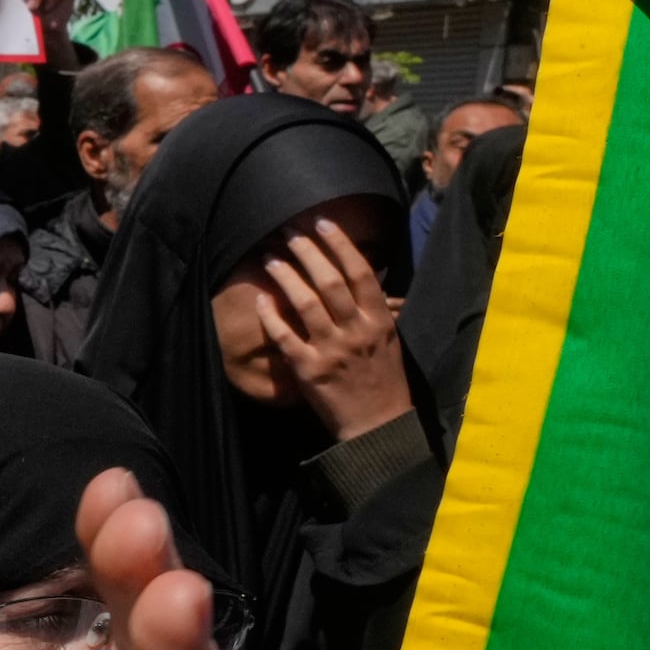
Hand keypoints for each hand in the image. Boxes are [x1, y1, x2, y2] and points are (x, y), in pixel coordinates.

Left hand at [255, 220, 412, 441]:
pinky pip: (285, 336)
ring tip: (270, 258)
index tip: (323, 223)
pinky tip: (260, 300)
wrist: (379, 426)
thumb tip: (362, 276)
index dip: (340, 245)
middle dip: (308, 252)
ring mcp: (333, 349)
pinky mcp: (310, 369)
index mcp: (380, 321)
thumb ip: (375, 311)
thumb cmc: (384, 380)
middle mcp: (357, 331)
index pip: (361, 273)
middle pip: (331, 281)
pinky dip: (271, 316)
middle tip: (289, 232)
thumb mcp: (389, 341)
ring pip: (306, 303)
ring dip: (286, 276)